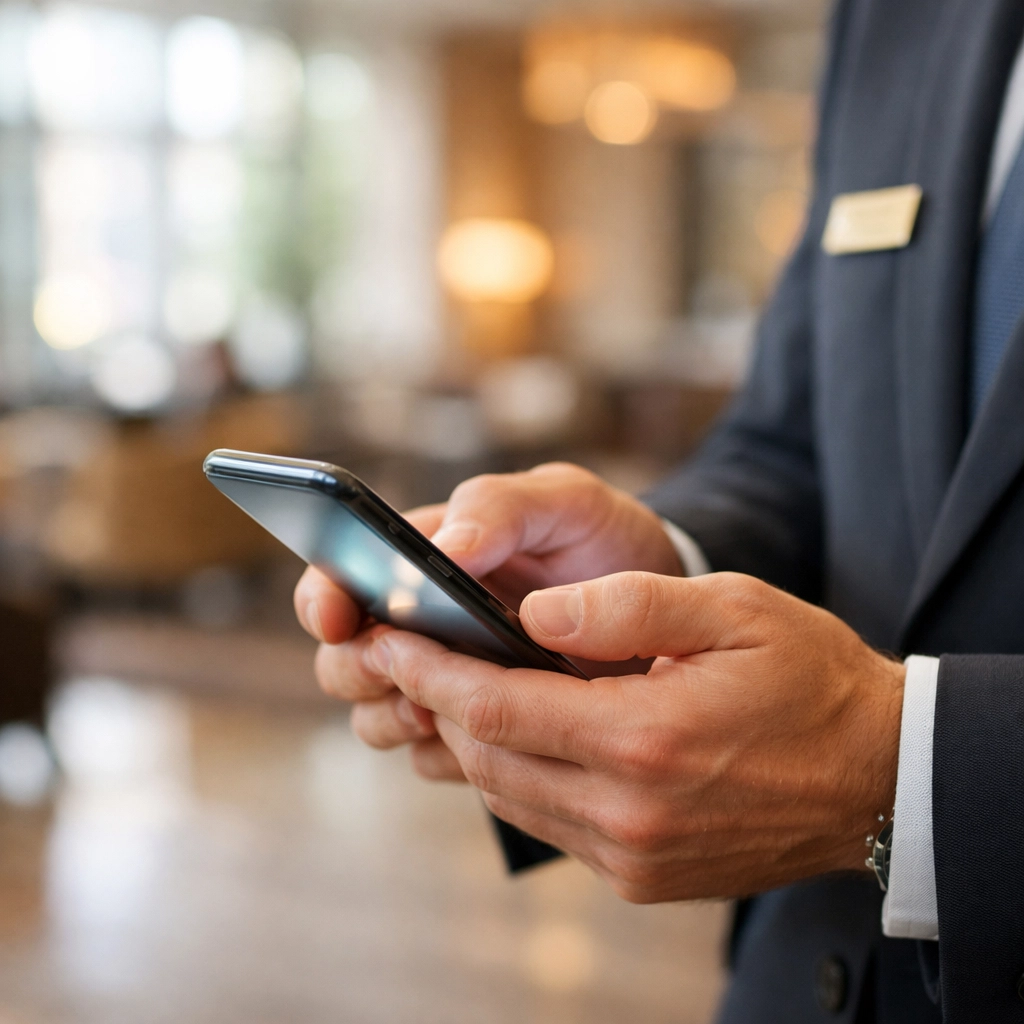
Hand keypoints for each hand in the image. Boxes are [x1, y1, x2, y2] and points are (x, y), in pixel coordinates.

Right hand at [293, 463, 682, 780]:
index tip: (336, 617)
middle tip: (402, 667)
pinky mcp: (478, 730)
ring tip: (443, 707)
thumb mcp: (563, 501)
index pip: (337, 579)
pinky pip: (433, 757)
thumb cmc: (603, 539)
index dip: (321, 598)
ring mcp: (445, 681)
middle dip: (360, 667)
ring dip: (396, 716)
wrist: (663, 610)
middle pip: (344, 659)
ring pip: (377, 716)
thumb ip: (503, 506)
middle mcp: (418, 624)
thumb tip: (450, 546)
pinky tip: (487, 740)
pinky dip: (446, 753)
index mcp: (421, 558)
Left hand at [361, 571, 905, 901]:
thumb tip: (532, 613)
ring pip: (509, 793)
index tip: (387, 637)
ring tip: (451, 686)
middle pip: (487, 756)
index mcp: (643, 739)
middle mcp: (628, 812)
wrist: (876, 779)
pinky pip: (549, 820)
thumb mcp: (732, 611)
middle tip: (403, 654)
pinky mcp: (642, 876)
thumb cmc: (809, 679)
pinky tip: (518, 732)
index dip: (430, 670)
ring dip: (472, 740)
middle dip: (436, 703)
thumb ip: (627, 606)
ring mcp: (633, 855)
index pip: (496, 706)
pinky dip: (517, 774)